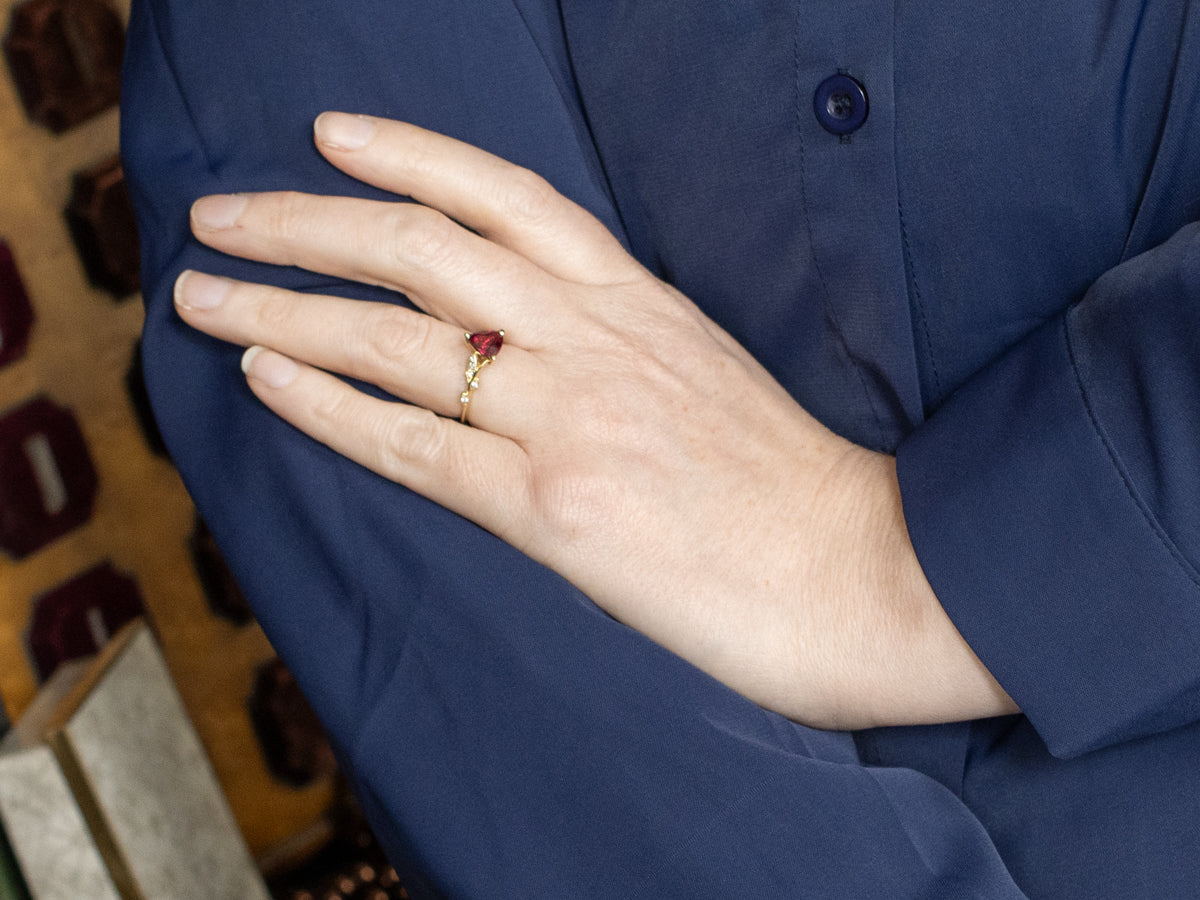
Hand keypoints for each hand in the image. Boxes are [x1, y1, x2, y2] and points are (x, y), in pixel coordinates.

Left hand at [175, 113, 1015, 728]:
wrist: (864, 572)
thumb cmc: (793, 485)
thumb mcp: (708, 374)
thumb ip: (621, 343)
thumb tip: (537, 339)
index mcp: (639, 303)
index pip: (507, 194)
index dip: (409, 152)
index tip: (333, 135)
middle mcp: (595, 339)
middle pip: (421, 247)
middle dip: (303, 220)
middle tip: (219, 211)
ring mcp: (570, 419)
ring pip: (396, 336)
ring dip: (281, 305)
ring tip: (199, 292)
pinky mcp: (552, 510)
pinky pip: (411, 445)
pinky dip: (326, 405)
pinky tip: (264, 377)